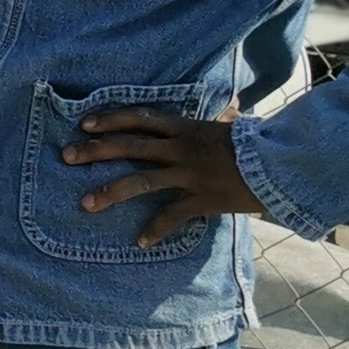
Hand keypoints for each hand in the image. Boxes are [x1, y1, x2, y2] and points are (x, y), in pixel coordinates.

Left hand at [64, 103, 262, 247]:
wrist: (282, 166)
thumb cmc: (256, 147)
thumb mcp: (234, 129)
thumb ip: (225, 120)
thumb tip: (234, 106)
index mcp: (186, 128)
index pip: (140, 118)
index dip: (111, 118)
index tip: (84, 123)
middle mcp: (181, 149)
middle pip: (130, 146)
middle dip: (95, 150)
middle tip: (66, 156)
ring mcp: (189, 174)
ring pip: (142, 181)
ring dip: (111, 192)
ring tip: (85, 203)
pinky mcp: (201, 199)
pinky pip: (172, 216)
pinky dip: (156, 230)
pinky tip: (140, 242)